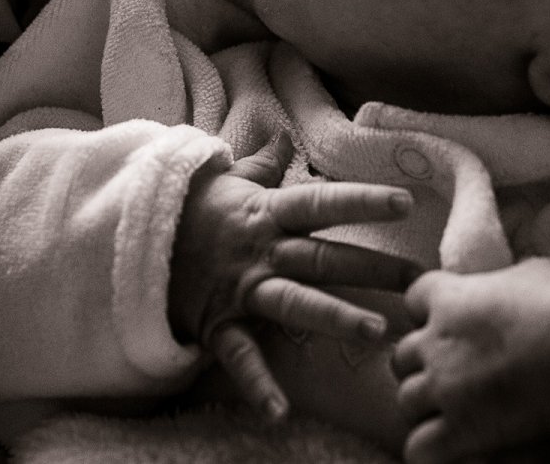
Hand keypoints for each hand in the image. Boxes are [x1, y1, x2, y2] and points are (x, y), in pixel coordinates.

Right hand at [170, 136, 416, 419]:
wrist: (130, 234)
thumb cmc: (190, 207)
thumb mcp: (227, 179)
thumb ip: (265, 165)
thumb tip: (286, 136)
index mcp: (267, 212)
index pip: (322, 202)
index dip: (362, 200)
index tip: (406, 202)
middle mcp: (260, 250)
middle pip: (323, 257)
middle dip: (372, 269)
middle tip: (419, 283)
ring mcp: (240, 288)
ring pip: (294, 302)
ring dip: (335, 318)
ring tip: (377, 334)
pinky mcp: (218, 322)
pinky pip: (239, 356)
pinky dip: (257, 384)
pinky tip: (279, 412)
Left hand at [392, 258, 549, 463]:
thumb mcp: (532, 272)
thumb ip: (500, 280)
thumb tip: (504, 282)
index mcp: (448, 297)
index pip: (412, 301)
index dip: (430, 314)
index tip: (451, 324)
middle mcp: (437, 342)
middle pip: (403, 356)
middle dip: (424, 365)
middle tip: (454, 374)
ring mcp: (446, 387)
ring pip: (407, 401)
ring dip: (428, 407)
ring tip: (456, 410)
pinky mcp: (462, 429)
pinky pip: (419, 447)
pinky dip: (431, 448)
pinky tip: (453, 444)